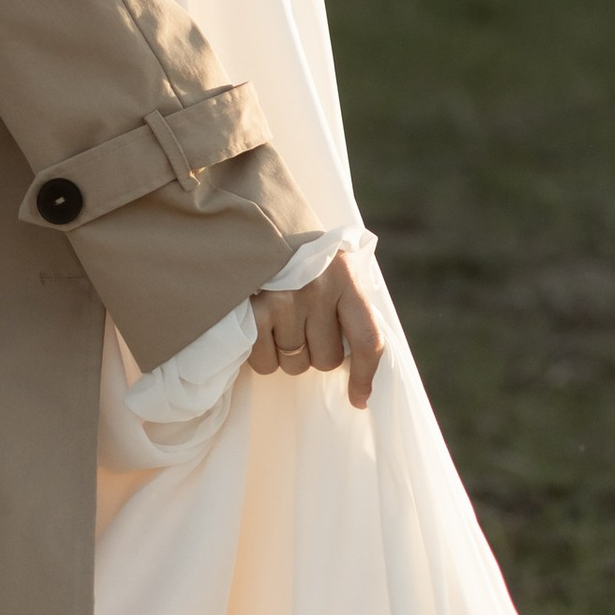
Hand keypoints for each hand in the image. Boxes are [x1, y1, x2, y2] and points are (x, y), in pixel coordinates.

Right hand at [249, 248, 382, 409]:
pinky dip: (262, 354)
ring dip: (287, 353)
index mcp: (345, 275)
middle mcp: (318, 288)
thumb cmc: (295, 248)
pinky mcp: (254, 310)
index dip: (365, 375)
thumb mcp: (330, 262)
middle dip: (315, 352)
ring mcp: (284, 299)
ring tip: (277, 320)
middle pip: (326, 360)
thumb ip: (347, 301)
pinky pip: (266, 362)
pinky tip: (259, 325)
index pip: (367, 339)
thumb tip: (356, 360)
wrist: (247, 216)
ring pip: (295, 364)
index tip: (358, 398)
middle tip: (301, 325)